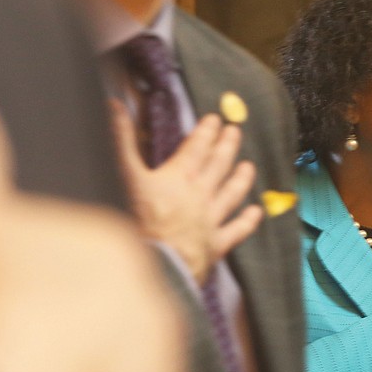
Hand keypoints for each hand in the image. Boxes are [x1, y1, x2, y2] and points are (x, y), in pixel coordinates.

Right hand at [110, 101, 263, 284]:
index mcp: (180, 176)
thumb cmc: (135, 221)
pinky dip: (248, 220)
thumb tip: (114, 106)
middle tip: (236, 131)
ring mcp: (210, 219)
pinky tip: (256, 212)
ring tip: (249, 166)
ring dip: (241, 177)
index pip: (198, 146)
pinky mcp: (215, 245)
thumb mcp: (125, 175)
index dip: (207, 130)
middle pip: (219, 164)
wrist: (152, 264)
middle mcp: (201, 194)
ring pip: (232, 193)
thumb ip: (121, 140)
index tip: (216, 119)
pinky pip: (237, 230)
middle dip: (228, 145)